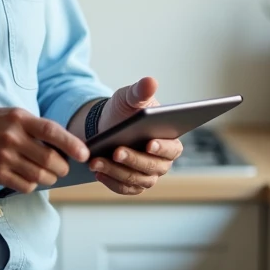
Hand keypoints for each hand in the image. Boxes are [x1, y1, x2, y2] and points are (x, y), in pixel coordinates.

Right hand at [0, 108, 88, 193]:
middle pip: (49, 159)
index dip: (72, 144)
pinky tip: (28, 178)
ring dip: (49, 178)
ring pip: (39, 175)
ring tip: (48, 175)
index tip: (84, 154)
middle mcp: (12, 137)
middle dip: (62, 167)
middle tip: (63, 168)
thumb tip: (61, 145)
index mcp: (19, 118)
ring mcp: (3, 157)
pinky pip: (24, 185)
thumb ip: (32, 128)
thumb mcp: (9, 116)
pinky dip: (32, 185)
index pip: (52, 131)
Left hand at [90, 77, 182, 195]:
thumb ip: (140, 91)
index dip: (162, 148)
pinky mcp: (131, 185)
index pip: (172, 148)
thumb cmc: (123, 111)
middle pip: (153, 167)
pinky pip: (123, 188)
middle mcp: (161, 162)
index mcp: (169, 140)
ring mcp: (147, 176)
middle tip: (116, 151)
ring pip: (136, 179)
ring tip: (97, 161)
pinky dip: (110, 181)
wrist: (105, 126)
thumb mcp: (129, 98)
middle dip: (133, 159)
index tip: (149, 143)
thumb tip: (151, 81)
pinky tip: (97, 172)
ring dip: (116, 171)